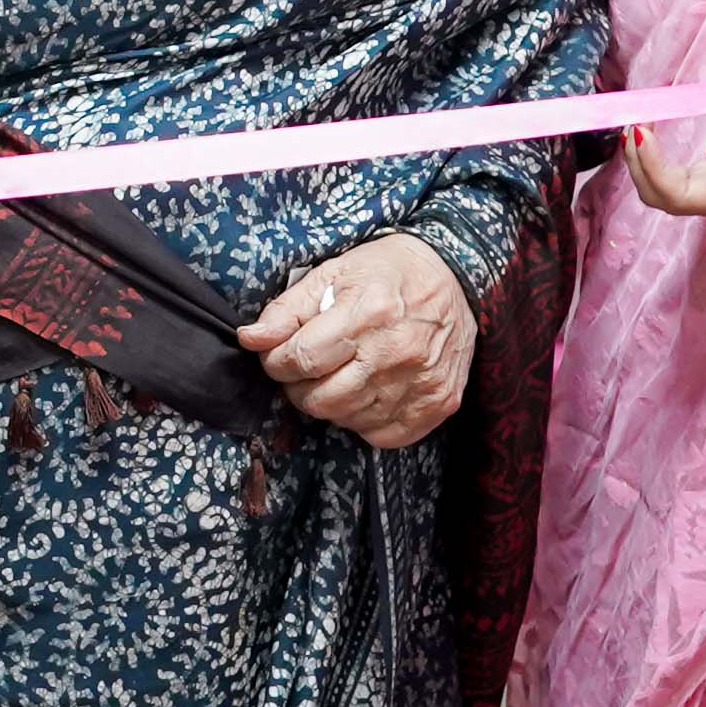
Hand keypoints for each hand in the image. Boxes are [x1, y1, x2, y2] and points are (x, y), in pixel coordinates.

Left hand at [242, 236, 476, 445]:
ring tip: (337, 376)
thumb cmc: (388, 271)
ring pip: (348, 420)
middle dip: (298, 388)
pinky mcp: (438, 403)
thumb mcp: (333, 272)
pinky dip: (364, 421)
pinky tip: (365, 392)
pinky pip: (382, 436)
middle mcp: (397, 351)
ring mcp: (421, 382)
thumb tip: (250, 338)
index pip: (301, 359)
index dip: (277, 362)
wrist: (455, 276)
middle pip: (321, 399)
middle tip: (304, 369)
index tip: (277, 355)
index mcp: (369, 312)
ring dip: (330, 404)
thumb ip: (288, 309)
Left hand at [621, 101, 705, 225]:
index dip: (650, 167)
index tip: (642, 129)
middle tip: (633, 122)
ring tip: (638, 123)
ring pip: (663, 190)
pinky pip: (674, 177)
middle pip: (660, 197)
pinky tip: (652, 130)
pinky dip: (654, 157)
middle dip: (637, 165)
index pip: (674, 194)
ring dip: (642, 162)